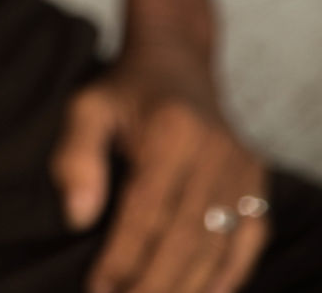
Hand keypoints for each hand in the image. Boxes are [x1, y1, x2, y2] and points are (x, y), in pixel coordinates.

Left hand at [50, 39, 270, 292]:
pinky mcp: (255, 178)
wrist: (176, 61)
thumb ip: (76, 155)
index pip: (146, 211)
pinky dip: (229, 273)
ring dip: (187, 286)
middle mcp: (215, 150)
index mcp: (172, 132)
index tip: (98, 289)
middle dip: (153, 283)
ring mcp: (242, 165)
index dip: (122, 257)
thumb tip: (77, 216)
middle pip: (185, 236)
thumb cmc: (125, 90)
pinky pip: (249, 237)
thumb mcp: (88, 106)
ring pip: (217, 244)